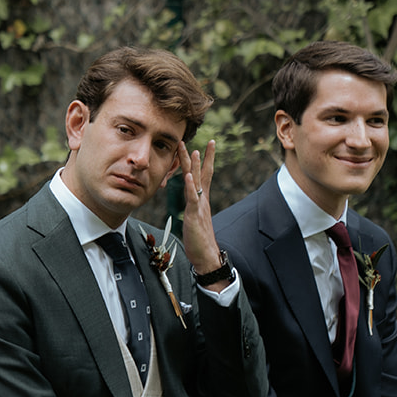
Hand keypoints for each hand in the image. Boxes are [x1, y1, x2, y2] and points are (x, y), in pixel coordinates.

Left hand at [179, 138, 224, 277]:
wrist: (206, 256)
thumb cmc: (199, 240)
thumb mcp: (194, 218)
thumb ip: (193, 207)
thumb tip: (191, 199)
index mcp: (202, 200)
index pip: (204, 175)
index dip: (204, 160)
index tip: (204, 145)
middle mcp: (202, 200)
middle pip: (201, 174)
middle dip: (199, 156)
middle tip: (200, 139)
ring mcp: (199, 207)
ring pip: (197, 183)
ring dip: (194, 166)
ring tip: (193, 151)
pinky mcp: (195, 216)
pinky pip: (193, 199)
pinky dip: (190, 187)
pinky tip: (189, 176)